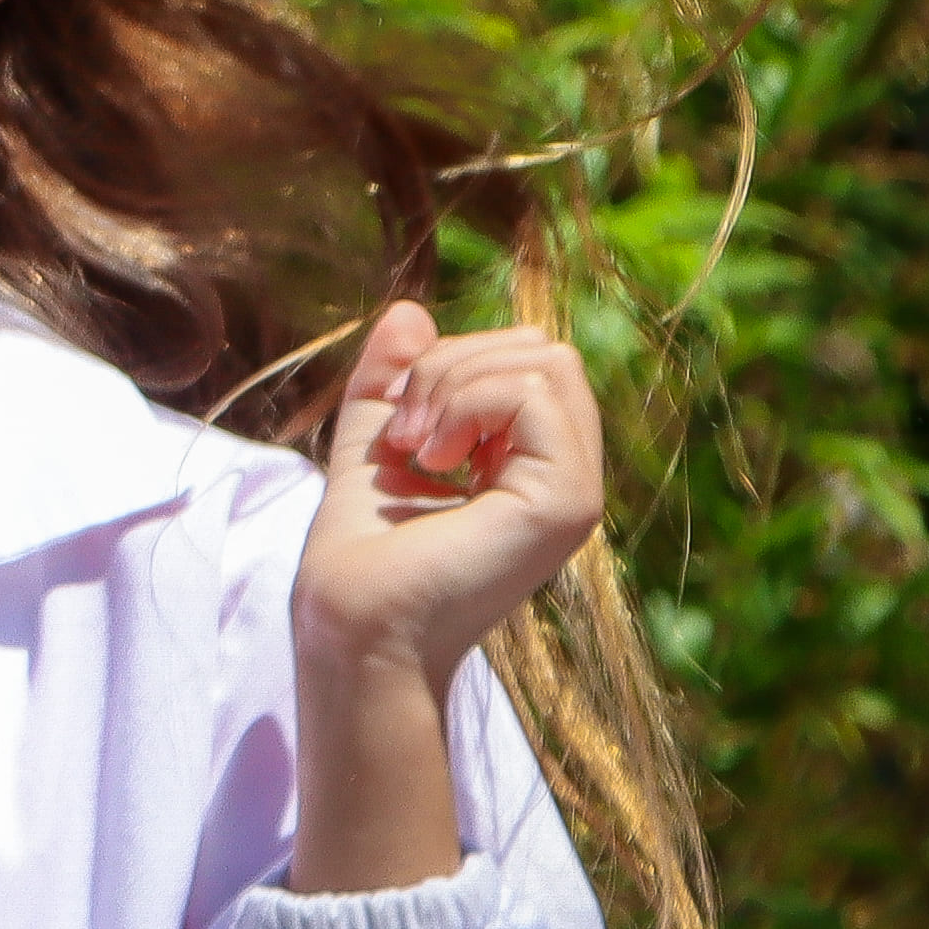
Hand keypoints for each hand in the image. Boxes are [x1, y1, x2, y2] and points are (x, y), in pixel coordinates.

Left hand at [293, 301, 607, 698]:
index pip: (525, 358)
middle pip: (543, 349)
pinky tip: (435, 459)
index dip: (452, 360)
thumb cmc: (360, 549)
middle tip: (406, 432)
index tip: (399, 422)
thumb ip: (393, 379)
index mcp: (531, 464)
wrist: (352, 619)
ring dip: (456, 383)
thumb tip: (410, 309)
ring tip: (417, 448)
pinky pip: (536, 393)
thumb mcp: (373, 440)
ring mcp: (576, 489)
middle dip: (455, 363)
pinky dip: (469, 402)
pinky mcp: (568, 500)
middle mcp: (566, 476)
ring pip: (547, 360)